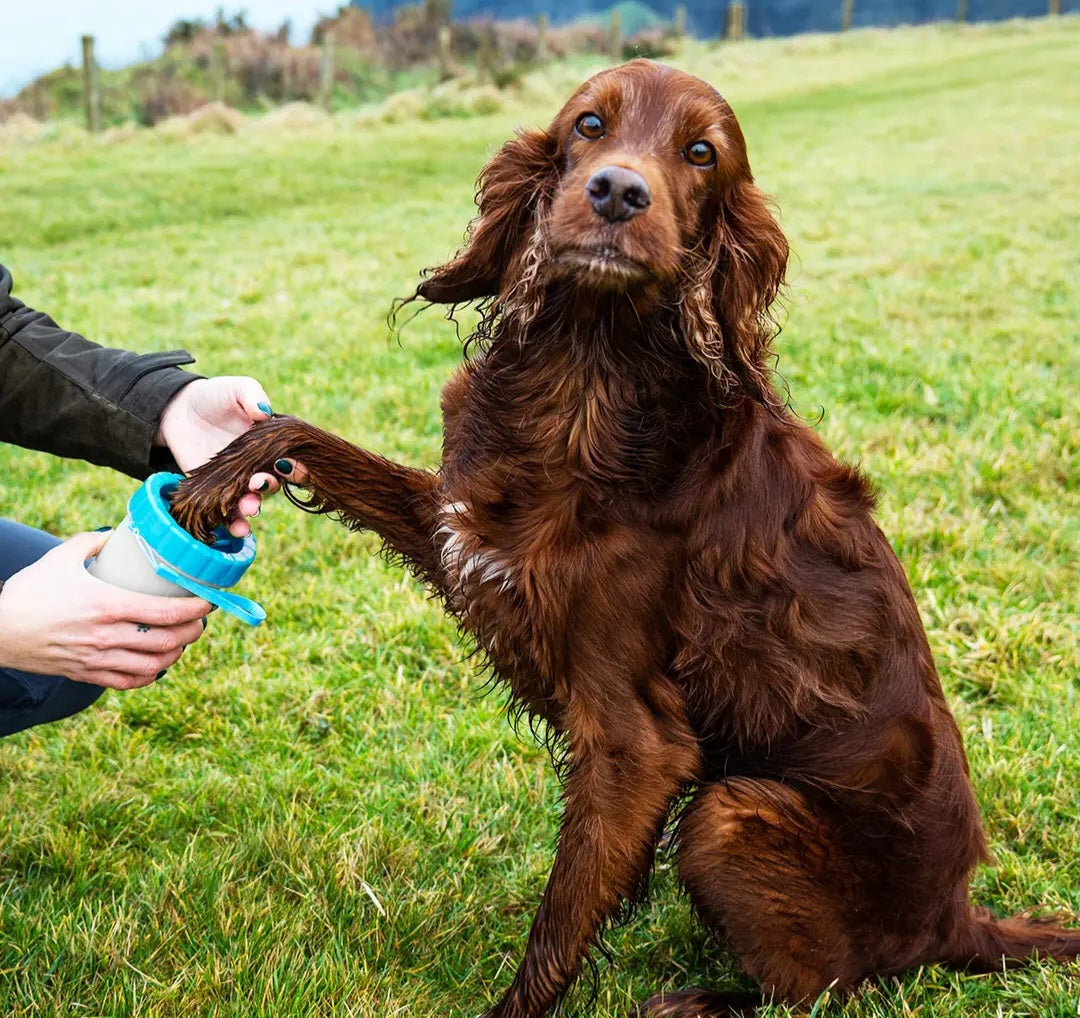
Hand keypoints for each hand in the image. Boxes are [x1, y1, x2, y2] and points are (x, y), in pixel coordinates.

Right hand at [0, 531, 210, 688]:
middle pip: (169, 641)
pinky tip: (156, 664)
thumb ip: (93, 542)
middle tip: (200, 621)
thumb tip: (116, 534)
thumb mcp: (61, 557)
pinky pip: (128, 682)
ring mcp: (97, 658)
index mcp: (107, 604)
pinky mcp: (86, 674)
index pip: (167, 612)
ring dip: (176, 654)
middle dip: (193, 631)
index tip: (209, 601)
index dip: (196, 609)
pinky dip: (149, 676)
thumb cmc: (28, 592)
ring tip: (182, 641)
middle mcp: (107, 635)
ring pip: (154, 665)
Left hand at [155, 376, 283, 536]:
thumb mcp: (235, 387)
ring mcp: (236, 480)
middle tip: (259, 481)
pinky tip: (237, 528)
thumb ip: (251, 395)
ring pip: (252, 500)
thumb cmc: (214, 396)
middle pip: (272, 482)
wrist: (178, 408)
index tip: (293, 467)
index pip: (290, 459)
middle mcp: (258, 465)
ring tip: (248, 507)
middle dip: (269, 486)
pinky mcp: (213, 491)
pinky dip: (233, 523)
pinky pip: (226, 512)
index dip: (296, 467)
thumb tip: (265, 411)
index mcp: (271, 443)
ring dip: (253, 507)